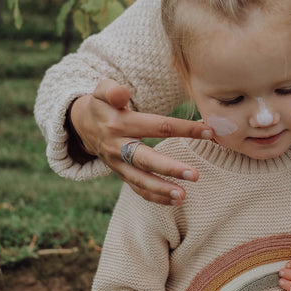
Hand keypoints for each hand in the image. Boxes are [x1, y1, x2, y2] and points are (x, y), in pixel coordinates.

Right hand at [69, 79, 213, 204]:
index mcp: (120, 124)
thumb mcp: (102, 90)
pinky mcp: (120, 174)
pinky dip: (155, 198)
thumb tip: (122, 93)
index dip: (183, 129)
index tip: (208, 131)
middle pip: (146, 159)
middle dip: (171, 168)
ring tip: (183, 196)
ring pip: (140, 180)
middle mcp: (118, 147)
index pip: (157, 126)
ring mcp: (118, 164)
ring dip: (162, 190)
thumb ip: (111, 90)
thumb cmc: (102, 104)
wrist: (81, 125)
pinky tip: (175, 201)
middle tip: (195, 175)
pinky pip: (137, 189)